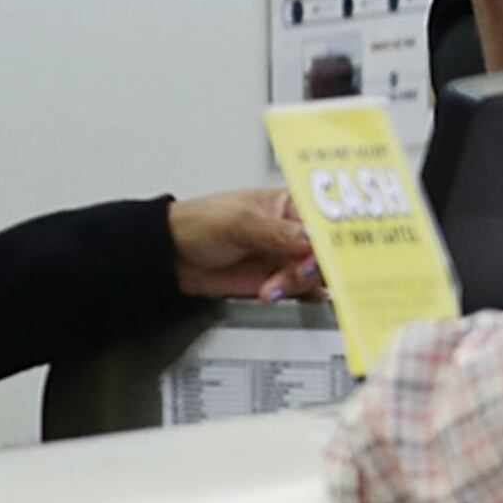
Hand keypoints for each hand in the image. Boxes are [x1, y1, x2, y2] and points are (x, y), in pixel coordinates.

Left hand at [169, 189, 322, 303]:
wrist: (169, 259)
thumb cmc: (197, 225)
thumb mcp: (239, 222)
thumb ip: (278, 233)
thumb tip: (312, 240)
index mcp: (293, 204)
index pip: (328, 220)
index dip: (333, 236)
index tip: (327, 251)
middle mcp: (296, 231)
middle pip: (329, 250)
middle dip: (315, 265)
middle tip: (296, 273)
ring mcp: (288, 258)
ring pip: (318, 274)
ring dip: (298, 284)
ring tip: (270, 288)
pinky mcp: (281, 281)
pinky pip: (306, 292)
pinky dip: (302, 298)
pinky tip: (285, 295)